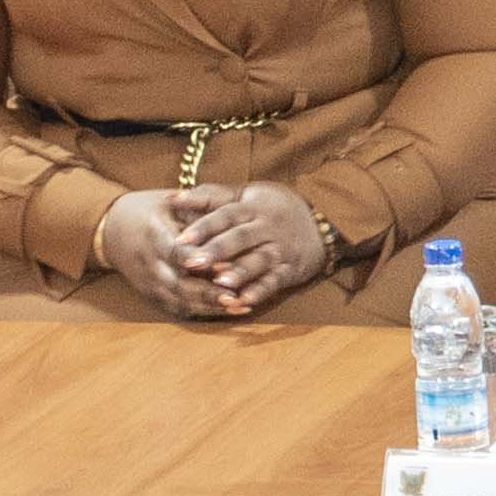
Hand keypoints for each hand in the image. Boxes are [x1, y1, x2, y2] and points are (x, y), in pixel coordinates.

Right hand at [94, 189, 244, 317]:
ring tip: (240, 306)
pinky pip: (177, 307)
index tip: (223, 266)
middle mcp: (149, 262)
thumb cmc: (151, 210)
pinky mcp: (151, 294)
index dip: (197, 261)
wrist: (110, 229)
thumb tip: (233, 216)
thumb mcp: (171, 201)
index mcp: (154, 234)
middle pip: (178, 283)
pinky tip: (229, 311)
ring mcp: (148, 282)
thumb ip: (199, 209)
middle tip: (238, 297)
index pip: (175, 251)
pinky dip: (203, 311)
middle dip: (208, 293)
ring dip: (210, 306)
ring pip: (179, 300)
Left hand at [177, 181, 333, 306]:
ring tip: (219, 282)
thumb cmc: (273, 207)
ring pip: (259, 260)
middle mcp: (268, 227)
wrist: (322, 223)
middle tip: (192, 262)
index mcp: (253, 207)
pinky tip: (243, 301)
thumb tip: (172, 197)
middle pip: (240, 238)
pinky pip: (275, 281)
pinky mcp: (291, 269)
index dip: (204, 226)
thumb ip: (211, 196)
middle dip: (216, 250)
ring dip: (239, 272)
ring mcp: (281, 249)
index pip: (226, 215)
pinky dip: (260, 291)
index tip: (180, 239)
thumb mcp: (246, 194)